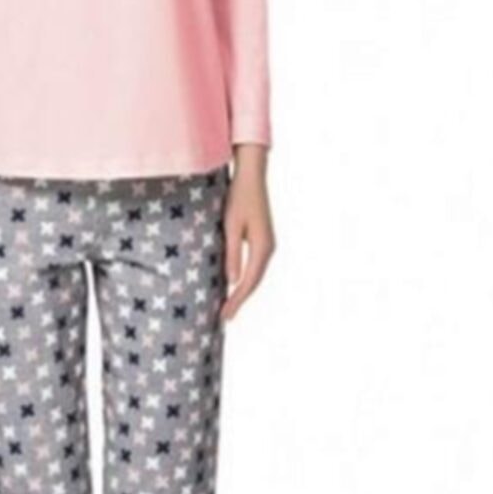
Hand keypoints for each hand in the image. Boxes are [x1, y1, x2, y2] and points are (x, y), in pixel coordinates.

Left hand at [221, 145, 274, 321]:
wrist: (251, 176)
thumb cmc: (238, 197)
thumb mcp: (231, 226)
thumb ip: (232, 254)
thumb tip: (232, 281)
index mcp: (263, 247)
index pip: (249, 282)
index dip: (236, 300)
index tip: (224, 316)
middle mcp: (269, 248)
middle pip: (254, 282)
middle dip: (239, 300)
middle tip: (224, 318)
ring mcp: (267, 244)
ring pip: (255, 275)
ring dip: (242, 291)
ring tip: (227, 306)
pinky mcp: (262, 239)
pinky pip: (254, 266)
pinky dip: (244, 279)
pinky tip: (233, 285)